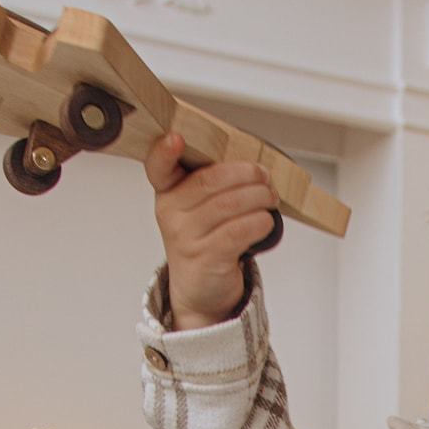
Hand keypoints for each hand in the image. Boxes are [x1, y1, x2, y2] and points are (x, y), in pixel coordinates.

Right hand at [141, 131, 277, 327]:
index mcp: (167, 192)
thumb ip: (212, 183)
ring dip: (259, 197)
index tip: (176, 138)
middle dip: (246, 174)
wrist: (200, 290)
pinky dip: (259, 222)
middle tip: (264, 177)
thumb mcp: (196, 208)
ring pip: (229, 204)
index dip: (164, 151)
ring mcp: (187, 237)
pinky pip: (238, 232)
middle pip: (210, 180)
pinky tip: (266, 221)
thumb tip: (251, 164)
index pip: (158, 168)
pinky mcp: (207, 258)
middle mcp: (171, 213)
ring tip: (270, 198)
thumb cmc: (204, 240)